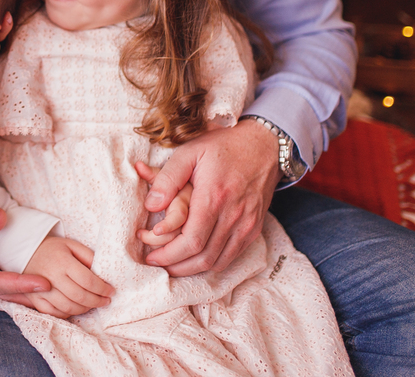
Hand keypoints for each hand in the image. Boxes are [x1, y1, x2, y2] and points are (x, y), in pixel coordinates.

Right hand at [0, 201, 50, 306]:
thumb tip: (1, 219)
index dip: (19, 283)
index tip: (44, 283)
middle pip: (2, 293)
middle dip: (30, 296)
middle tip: (60, 295)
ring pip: (2, 294)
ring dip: (26, 296)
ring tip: (55, 298)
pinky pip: (0, 287)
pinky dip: (18, 289)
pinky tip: (37, 289)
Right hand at [22, 237, 112, 318]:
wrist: (25, 252)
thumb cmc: (53, 249)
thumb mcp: (71, 245)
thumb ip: (88, 256)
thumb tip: (103, 274)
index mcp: (62, 261)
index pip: (88, 280)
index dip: (102, 288)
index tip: (111, 291)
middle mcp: (51, 277)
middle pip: (79, 296)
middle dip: (97, 301)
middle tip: (106, 301)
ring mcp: (41, 290)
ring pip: (68, 307)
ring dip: (84, 309)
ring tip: (92, 304)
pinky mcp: (34, 299)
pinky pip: (54, 313)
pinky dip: (67, 314)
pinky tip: (75, 308)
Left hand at [139, 121, 279, 275]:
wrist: (264, 146)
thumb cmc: (222, 147)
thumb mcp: (189, 152)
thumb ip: (167, 178)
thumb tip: (150, 206)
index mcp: (214, 197)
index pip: (192, 241)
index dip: (169, 255)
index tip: (150, 256)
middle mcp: (234, 215)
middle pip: (203, 257)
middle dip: (176, 266)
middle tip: (156, 263)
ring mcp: (247, 224)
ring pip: (218, 262)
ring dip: (192, 269)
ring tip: (171, 265)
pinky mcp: (254, 228)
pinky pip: (231, 256)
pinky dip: (211, 264)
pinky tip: (194, 259)